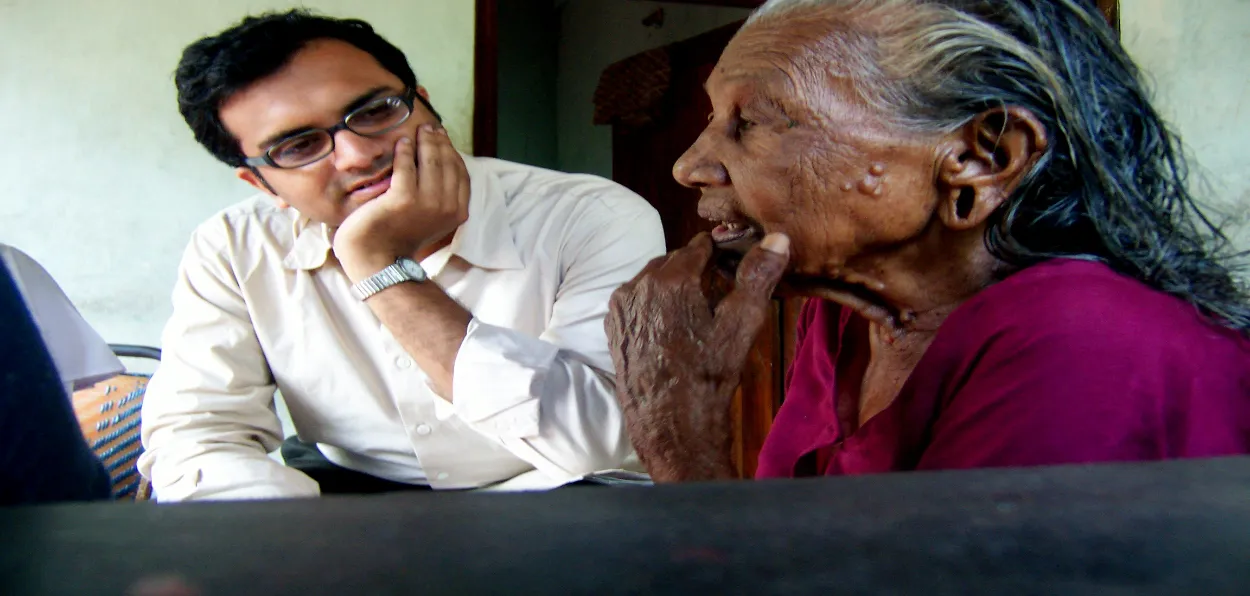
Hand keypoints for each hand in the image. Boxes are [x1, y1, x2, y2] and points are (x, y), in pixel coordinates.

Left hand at [333, 125, 469, 280]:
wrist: (377, 259)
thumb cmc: (400, 237)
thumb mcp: (431, 219)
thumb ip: (441, 197)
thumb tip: (441, 165)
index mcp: (458, 213)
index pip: (461, 173)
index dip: (453, 151)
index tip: (443, 138)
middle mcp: (446, 207)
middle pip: (447, 162)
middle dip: (439, 141)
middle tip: (430, 127)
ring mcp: (426, 203)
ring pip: (430, 160)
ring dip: (425, 140)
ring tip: (418, 130)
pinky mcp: (403, 199)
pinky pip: (406, 166)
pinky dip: (404, 150)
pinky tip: (401, 142)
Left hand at [605, 232, 788, 481]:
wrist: (671, 424)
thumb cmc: (709, 375)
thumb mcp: (741, 325)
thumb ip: (757, 277)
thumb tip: (777, 237)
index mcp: (670, 279)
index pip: (701, 245)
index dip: (722, 252)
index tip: (735, 265)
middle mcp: (638, 285)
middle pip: (675, 261)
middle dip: (698, 270)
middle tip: (720, 292)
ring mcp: (621, 307)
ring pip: (654, 279)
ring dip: (676, 286)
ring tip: (698, 313)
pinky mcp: (614, 326)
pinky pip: (638, 300)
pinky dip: (656, 304)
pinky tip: (674, 328)